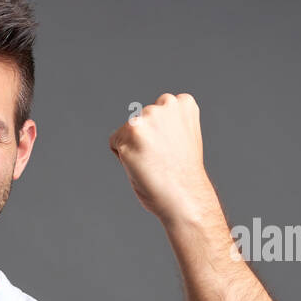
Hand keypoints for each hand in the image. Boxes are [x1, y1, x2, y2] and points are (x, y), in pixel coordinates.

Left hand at [109, 93, 219, 224]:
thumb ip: (169, 123)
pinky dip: (122, 157)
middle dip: (145, 139)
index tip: (173, 149)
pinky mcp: (130, 135)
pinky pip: (115, 144)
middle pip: (139, 120)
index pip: (157, 113)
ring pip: (126, 131)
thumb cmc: (184, 174)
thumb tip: (143, 124)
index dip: (160, 135)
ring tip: (153, 163)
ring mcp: (147, 118)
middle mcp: (166, 104)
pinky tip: (141, 166)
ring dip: (133, 148)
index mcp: (183, 103)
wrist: (185, 197)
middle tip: (162, 160)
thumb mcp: (183, 137)